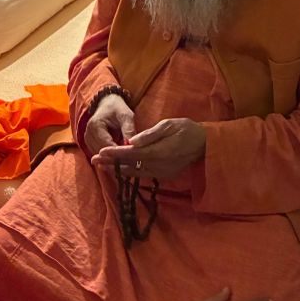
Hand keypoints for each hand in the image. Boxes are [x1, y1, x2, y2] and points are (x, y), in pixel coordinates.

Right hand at [84, 93, 135, 154]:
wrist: (107, 104)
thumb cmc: (118, 109)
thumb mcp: (126, 116)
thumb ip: (129, 130)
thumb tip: (132, 145)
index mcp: (95, 125)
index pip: (106, 145)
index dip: (119, 153)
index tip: (131, 157)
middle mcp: (87, 134)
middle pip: (101, 153)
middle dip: (115, 157)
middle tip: (130, 161)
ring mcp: (87, 139)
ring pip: (99, 156)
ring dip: (111, 158)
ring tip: (125, 160)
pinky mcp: (89, 143)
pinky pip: (98, 154)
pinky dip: (108, 156)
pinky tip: (118, 157)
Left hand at [91, 118, 205, 178]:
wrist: (205, 144)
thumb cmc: (186, 129)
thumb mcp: (169, 125)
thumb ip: (150, 134)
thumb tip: (132, 141)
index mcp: (159, 151)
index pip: (132, 154)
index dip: (115, 154)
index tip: (100, 152)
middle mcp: (159, 165)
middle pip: (131, 166)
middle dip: (111, 163)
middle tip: (94, 161)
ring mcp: (163, 172)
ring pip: (136, 173)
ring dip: (118, 169)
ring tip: (103, 166)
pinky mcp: (165, 175)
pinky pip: (144, 175)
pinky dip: (130, 172)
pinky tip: (121, 169)